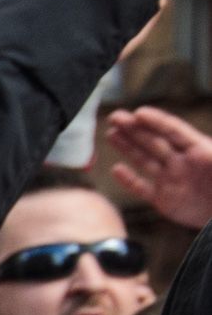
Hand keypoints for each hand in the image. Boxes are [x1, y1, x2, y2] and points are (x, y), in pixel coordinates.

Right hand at [105, 104, 211, 229]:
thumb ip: (210, 146)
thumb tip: (194, 136)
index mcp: (200, 151)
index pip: (174, 131)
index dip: (156, 121)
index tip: (137, 113)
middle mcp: (182, 163)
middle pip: (154, 141)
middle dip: (134, 129)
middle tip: (115, 117)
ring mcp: (172, 180)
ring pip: (145, 160)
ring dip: (128, 146)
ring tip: (112, 133)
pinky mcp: (164, 200)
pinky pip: (142, 188)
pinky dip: (128, 180)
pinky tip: (117, 169)